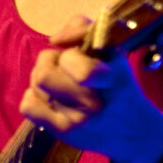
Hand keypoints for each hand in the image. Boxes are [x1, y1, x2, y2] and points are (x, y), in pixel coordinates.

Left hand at [19, 15, 162, 162]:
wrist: (134, 132)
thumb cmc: (119, 87)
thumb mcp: (114, 53)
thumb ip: (85, 30)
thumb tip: (55, 39)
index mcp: (110, 76)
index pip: (70, 58)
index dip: (67, 50)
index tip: (76, 52)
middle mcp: (94, 101)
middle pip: (44, 70)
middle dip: (50, 61)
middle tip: (64, 68)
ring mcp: (77, 119)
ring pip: (37, 84)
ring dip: (43, 78)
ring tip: (59, 83)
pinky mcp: (63, 132)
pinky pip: (28, 105)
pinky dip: (34, 98)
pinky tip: (50, 99)